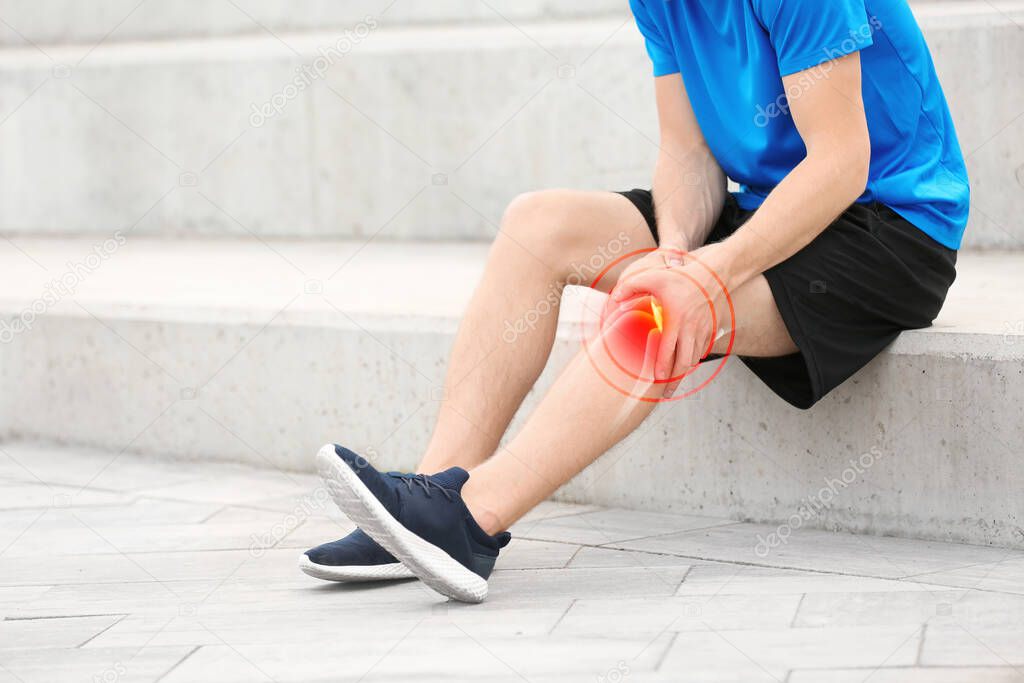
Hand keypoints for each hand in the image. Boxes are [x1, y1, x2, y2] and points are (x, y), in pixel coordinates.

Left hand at [610, 245, 729, 396]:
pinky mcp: (711, 330)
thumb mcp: (653, 276)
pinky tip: (686, 364)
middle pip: (684, 363)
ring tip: (674, 382)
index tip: (656, 379)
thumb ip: (631, 286)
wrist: (715, 273)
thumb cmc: (683, 276)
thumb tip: (614, 297)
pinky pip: (703, 351)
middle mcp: (691, 329)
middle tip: (665, 392)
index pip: (668, 351)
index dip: (662, 368)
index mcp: (675, 320)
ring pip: (694, 359)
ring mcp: (703, 331)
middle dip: (675, 380)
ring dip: (684, 372)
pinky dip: (694, 360)